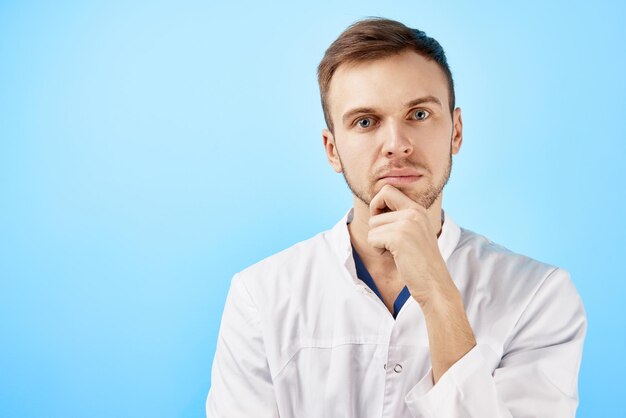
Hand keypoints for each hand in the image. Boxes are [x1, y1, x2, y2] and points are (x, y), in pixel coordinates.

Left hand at [367, 184, 450, 303]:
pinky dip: (378, 250)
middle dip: (377, 229)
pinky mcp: (399, 237)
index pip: (387, 190)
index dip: (377, 204)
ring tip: (397, 251)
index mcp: (418, 209)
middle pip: (375, 212)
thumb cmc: (420, 261)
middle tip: (391, 242)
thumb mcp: (414, 232)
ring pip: (372, 226)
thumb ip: (400, 217)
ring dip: (378, 242)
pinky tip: (395, 257)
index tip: (382, 220)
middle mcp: (414, 212)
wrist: (434, 283)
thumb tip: (374, 208)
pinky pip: (372, 239)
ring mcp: (407, 223)